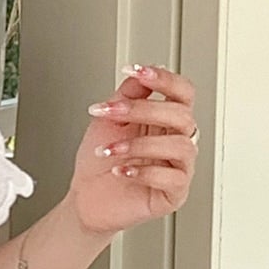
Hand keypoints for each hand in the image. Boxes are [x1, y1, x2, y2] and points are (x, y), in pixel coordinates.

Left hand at [67, 63, 198, 235]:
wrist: (85, 197)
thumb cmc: (99, 161)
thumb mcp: (110, 119)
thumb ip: (128, 95)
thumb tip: (142, 73)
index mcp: (166, 121)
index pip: (183, 93)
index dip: (166, 79)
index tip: (139, 71)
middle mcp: (177, 141)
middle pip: (182, 116)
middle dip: (144, 110)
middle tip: (112, 113)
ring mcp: (179, 168)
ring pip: (180, 146)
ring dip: (139, 144)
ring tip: (110, 150)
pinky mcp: (174, 193)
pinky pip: (172, 178)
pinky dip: (144, 172)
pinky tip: (121, 171)